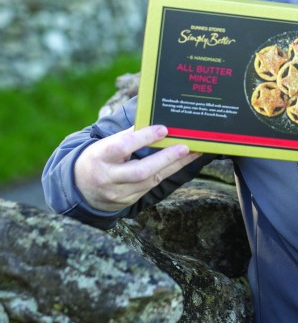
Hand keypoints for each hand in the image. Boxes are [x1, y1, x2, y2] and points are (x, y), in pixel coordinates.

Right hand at [74, 125, 200, 212]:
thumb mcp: (104, 144)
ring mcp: (119, 193)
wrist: (80, 188)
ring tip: (192, 152)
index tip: (163, 129)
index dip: (143, 138)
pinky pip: (151, 187)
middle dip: (165, 159)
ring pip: (150, 181)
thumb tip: (152, 121)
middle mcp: (109, 178)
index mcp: (100, 157)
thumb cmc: (97, 158)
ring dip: (174, 166)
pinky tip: (181, 163)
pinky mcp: (128, 201)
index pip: (122, 146)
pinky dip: (167, 173)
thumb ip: (127, 135)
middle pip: (140, 171)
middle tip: (185, 147)